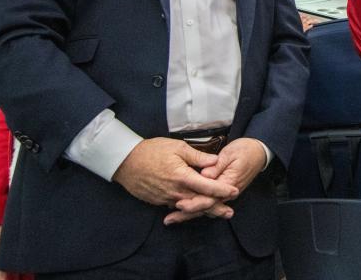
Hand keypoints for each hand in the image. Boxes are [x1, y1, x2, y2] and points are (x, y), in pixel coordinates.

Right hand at [112, 138, 238, 207]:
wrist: (126, 162)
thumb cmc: (152, 151)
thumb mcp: (177, 147)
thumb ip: (198, 156)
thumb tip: (215, 161)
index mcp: (183, 177)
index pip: (207, 187)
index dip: (222, 190)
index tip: (234, 191)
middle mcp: (176, 192)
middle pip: (200, 203)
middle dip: (216, 208)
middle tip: (229, 212)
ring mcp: (166, 198)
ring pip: (189, 207)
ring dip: (203, 210)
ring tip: (216, 213)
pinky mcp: (158, 201)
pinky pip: (176, 207)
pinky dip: (188, 209)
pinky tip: (194, 209)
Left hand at [164, 138, 267, 224]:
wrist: (258, 153)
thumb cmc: (244, 151)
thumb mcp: (231, 154)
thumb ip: (217, 165)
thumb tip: (204, 175)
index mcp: (228, 183)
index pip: (209, 197)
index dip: (194, 202)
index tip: (179, 204)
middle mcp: (226, 193)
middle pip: (205, 207)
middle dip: (187, 214)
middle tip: (169, 219)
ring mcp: (224, 194)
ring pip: (205, 207)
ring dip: (188, 214)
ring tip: (170, 219)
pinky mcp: (221, 192)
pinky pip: (207, 203)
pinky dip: (195, 208)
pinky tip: (182, 211)